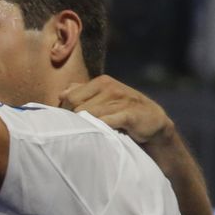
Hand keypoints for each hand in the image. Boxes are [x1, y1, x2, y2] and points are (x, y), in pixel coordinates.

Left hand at [59, 76, 174, 147]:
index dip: (69, 111)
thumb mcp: (102, 98)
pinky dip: (102, 128)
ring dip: (90, 126)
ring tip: (95, 132)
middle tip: (86, 128)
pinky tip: (104, 132)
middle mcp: (111, 87)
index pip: (70, 97)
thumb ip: (82, 93)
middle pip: (78, 107)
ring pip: (90, 116)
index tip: (76, 120)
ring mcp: (121, 100)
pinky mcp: (130, 114)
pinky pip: (107, 122)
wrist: (152, 122)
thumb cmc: (122, 111)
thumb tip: (62, 93)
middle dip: (78, 120)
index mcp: (101, 82)